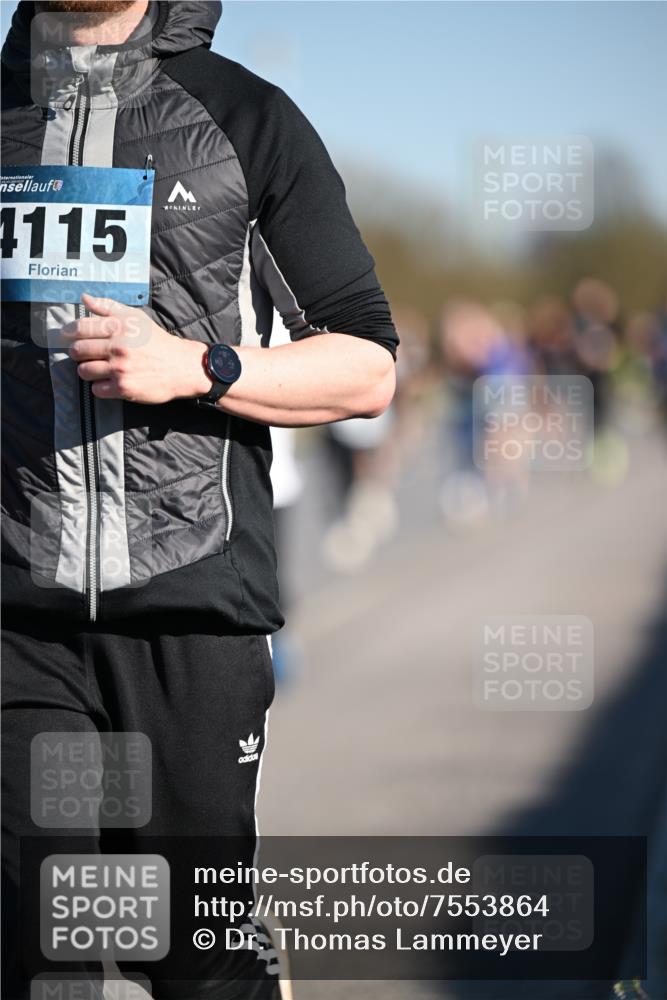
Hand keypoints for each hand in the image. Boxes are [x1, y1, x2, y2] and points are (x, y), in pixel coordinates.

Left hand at [64, 294, 210, 402]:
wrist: (181, 366)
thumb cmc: (157, 340)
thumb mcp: (136, 317)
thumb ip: (108, 307)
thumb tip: (84, 298)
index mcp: (119, 327)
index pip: (80, 328)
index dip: (69, 332)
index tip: (68, 336)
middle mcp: (118, 347)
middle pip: (77, 351)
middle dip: (79, 353)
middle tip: (87, 354)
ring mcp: (120, 369)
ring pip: (83, 371)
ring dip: (88, 370)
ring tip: (100, 368)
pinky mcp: (123, 388)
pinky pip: (96, 389)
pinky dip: (100, 387)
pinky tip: (110, 381)